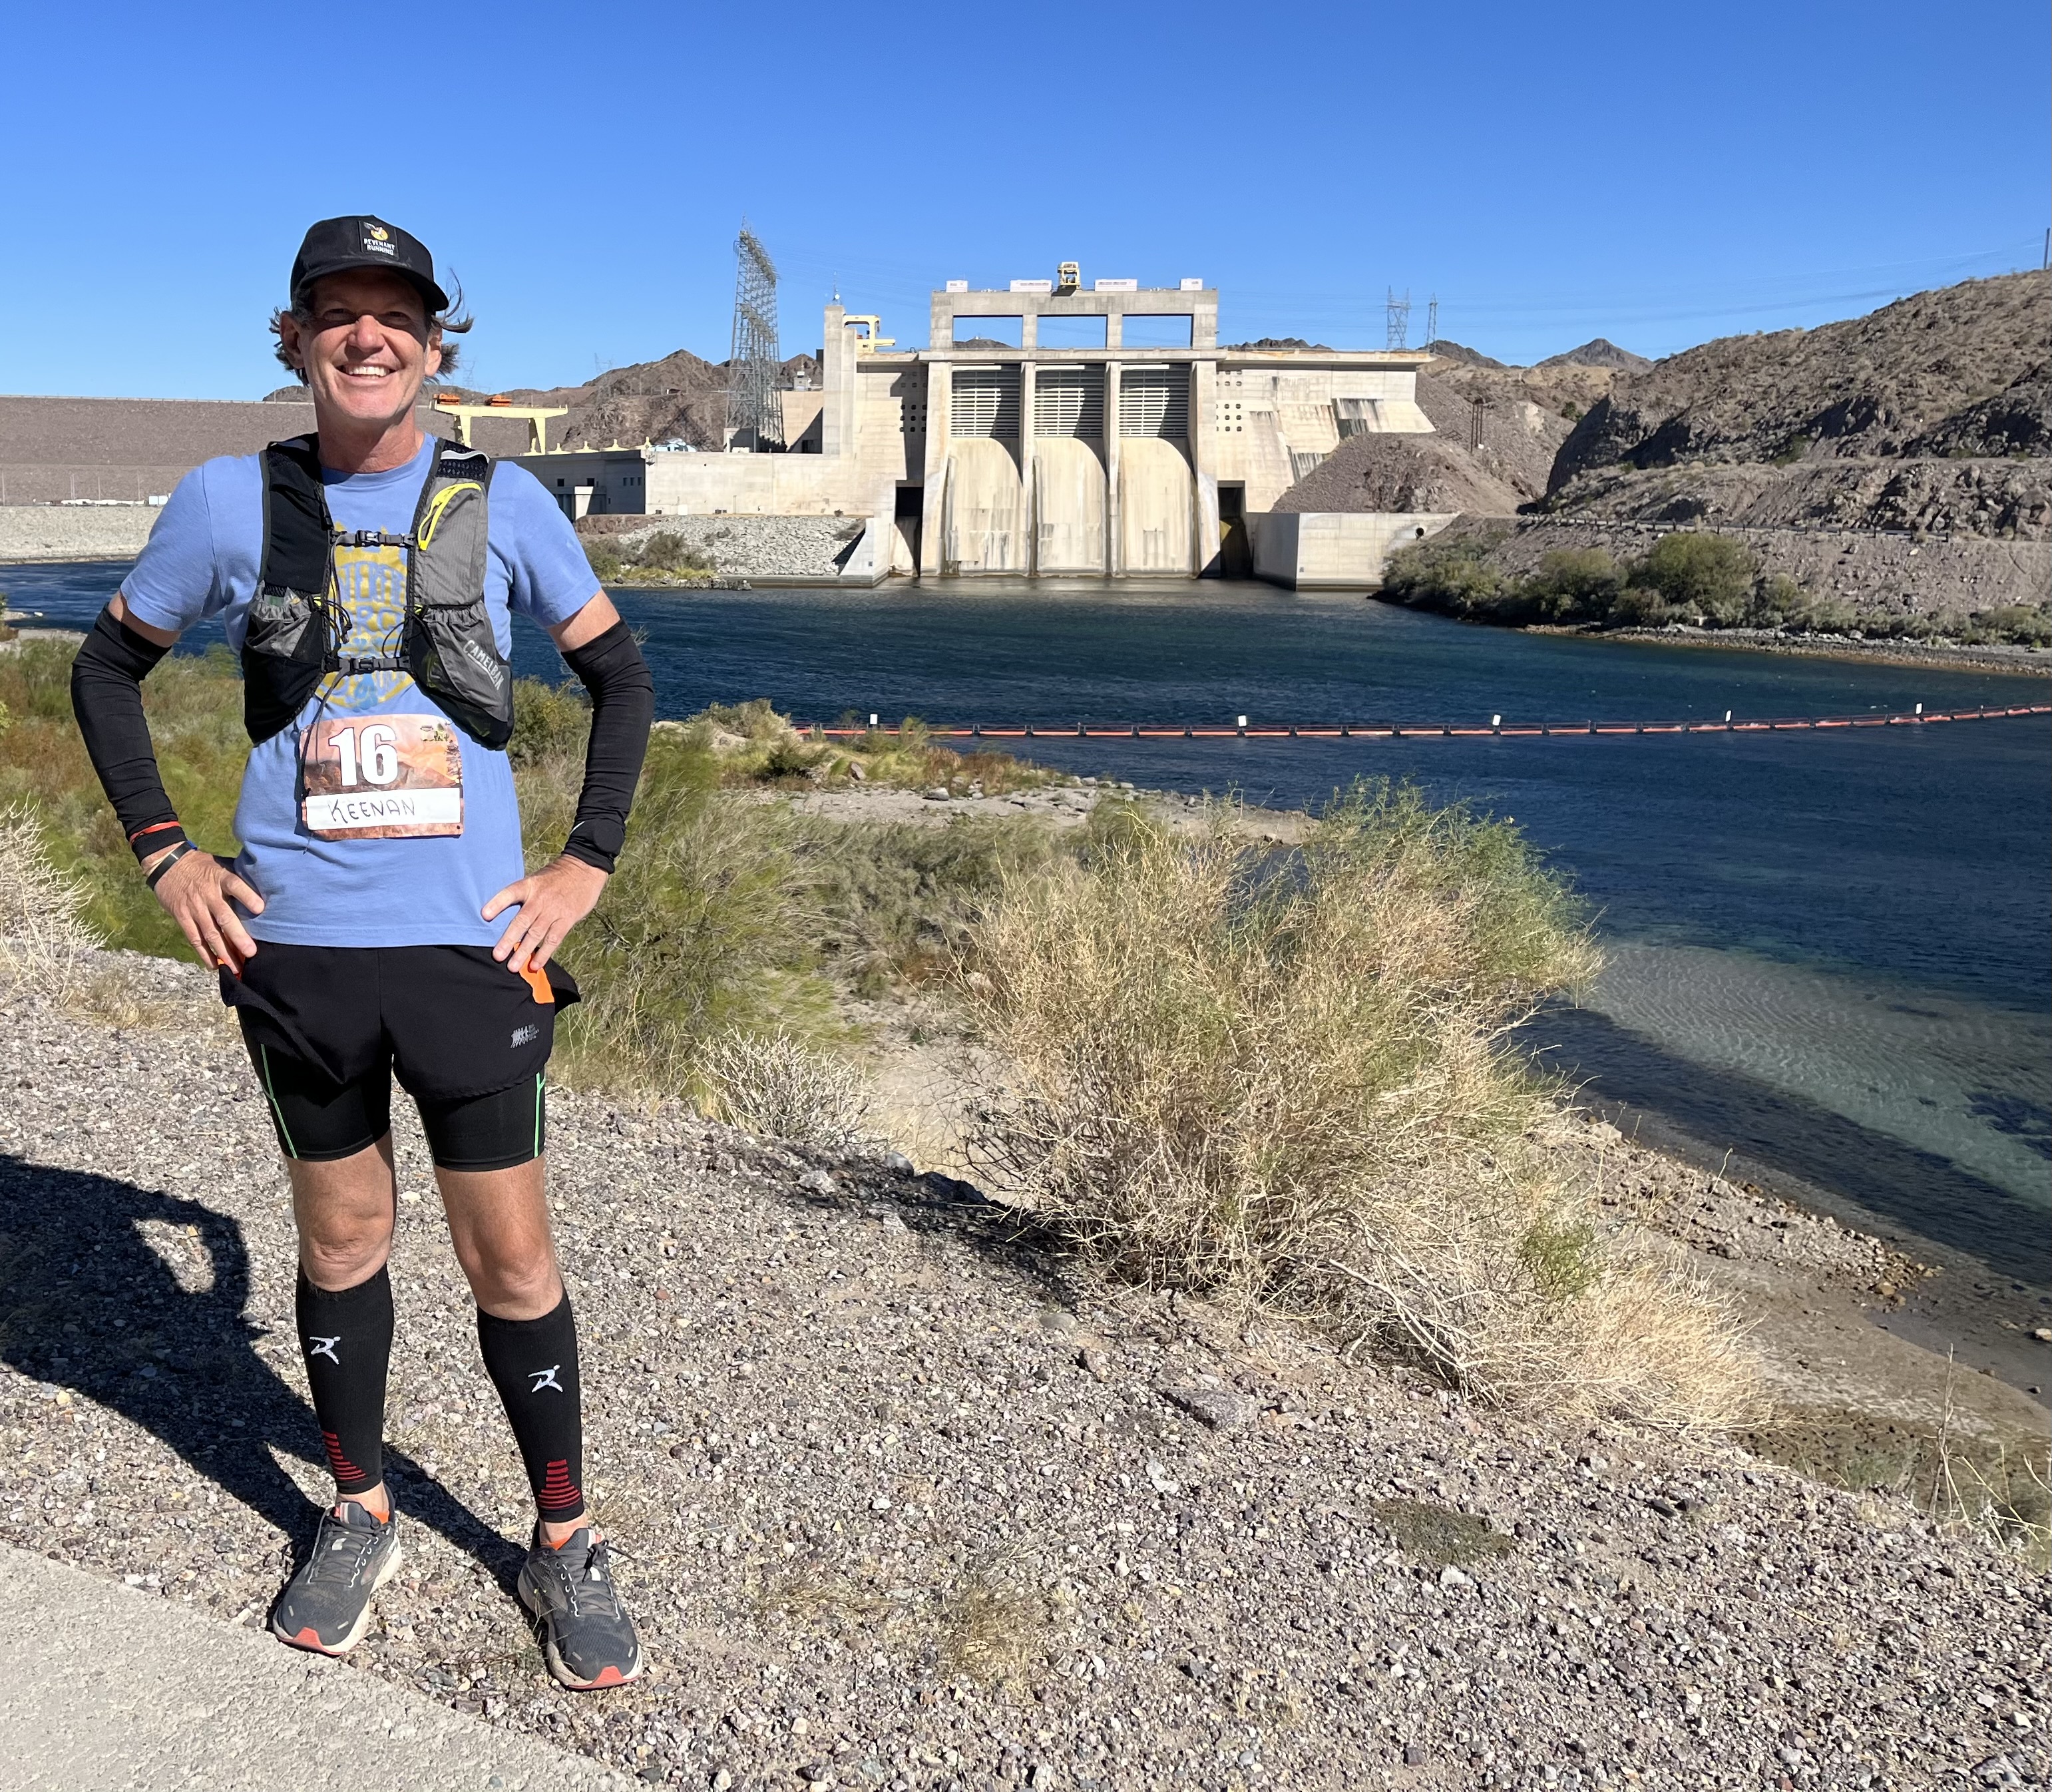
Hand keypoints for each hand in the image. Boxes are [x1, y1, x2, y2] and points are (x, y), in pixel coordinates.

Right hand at [149, 848, 262, 972]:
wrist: (167, 864)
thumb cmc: (202, 865)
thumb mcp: (221, 864)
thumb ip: (238, 875)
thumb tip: (265, 884)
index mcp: (220, 877)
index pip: (235, 885)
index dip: (247, 896)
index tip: (261, 908)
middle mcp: (207, 894)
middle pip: (224, 917)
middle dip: (238, 937)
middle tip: (251, 952)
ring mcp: (194, 908)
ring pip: (210, 933)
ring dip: (224, 952)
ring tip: (237, 967)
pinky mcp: (182, 917)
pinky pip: (194, 938)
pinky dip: (204, 953)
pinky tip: (215, 965)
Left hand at [482, 855, 607, 974]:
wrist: (584, 870)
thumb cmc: (556, 877)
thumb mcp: (537, 879)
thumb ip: (524, 896)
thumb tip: (506, 917)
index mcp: (529, 886)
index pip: (510, 893)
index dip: (497, 904)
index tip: (485, 915)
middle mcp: (540, 899)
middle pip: (522, 921)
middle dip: (509, 940)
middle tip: (498, 956)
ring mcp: (553, 910)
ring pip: (536, 934)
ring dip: (524, 951)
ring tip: (513, 967)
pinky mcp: (567, 919)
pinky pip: (553, 939)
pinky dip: (544, 954)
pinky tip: (535, 965)